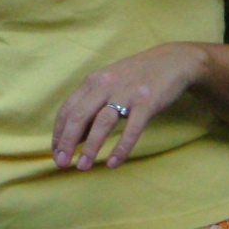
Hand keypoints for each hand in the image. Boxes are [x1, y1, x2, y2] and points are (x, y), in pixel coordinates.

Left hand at [52, 42, 204, 170]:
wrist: (172, 61)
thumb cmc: (136, 76)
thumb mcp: (108, 83)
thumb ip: (92, 104)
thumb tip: (76, 135)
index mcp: (92, 81)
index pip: (67, 109)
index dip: (59, 132)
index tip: (56, 151)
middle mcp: (105, 85)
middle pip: (79, 115)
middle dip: (67, 141)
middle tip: (61, 163)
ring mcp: (126, 93)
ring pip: (102, 122)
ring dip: (90, 147)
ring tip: (82, 166)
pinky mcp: (147, 102)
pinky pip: (132, 129)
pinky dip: (121, 148)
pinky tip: (113, 163)